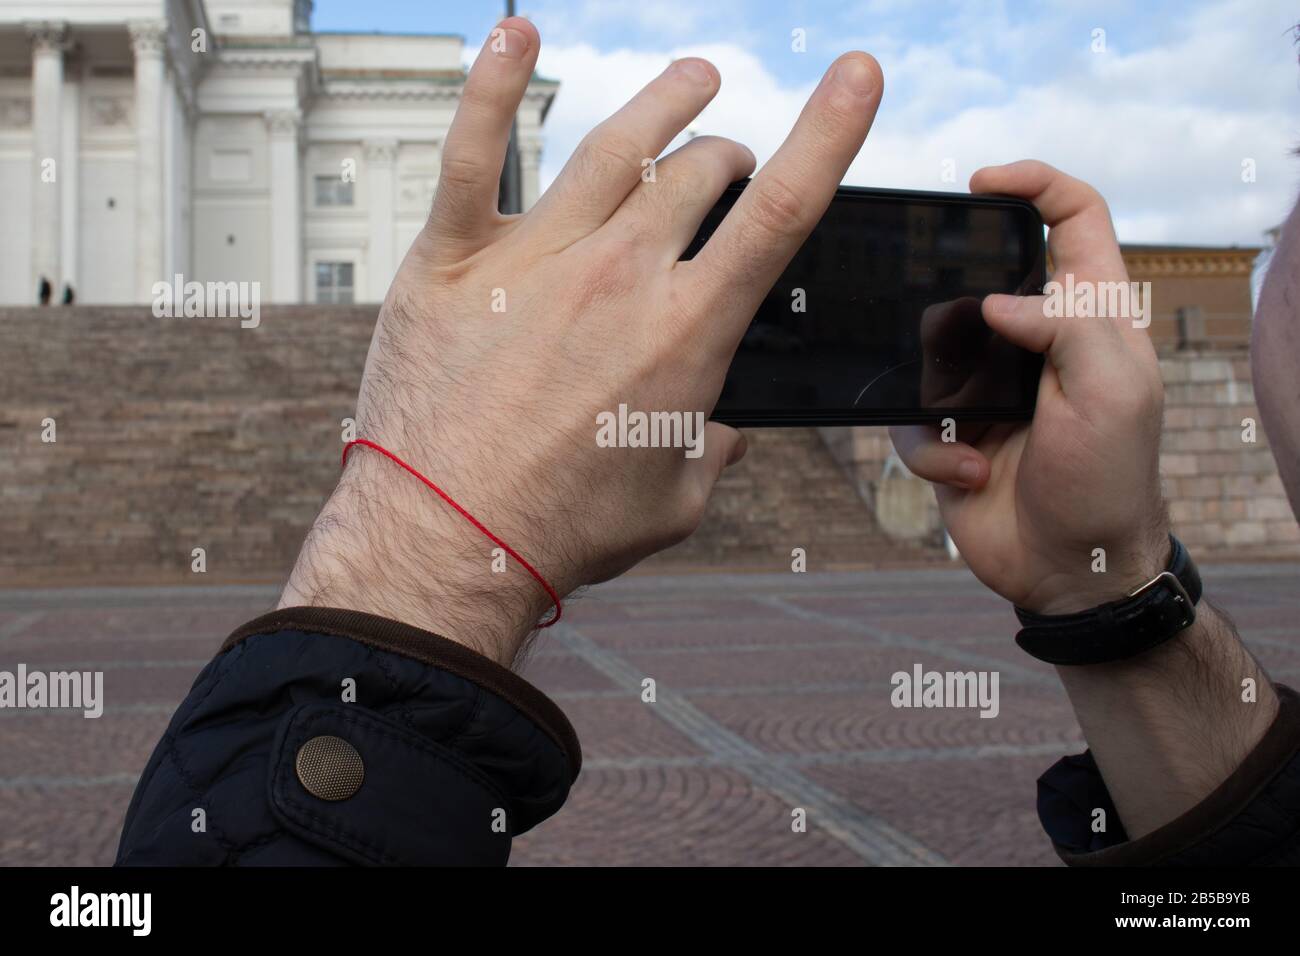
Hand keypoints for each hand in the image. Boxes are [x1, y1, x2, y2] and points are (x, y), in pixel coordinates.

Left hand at [280, 17, 883, 662]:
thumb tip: (721, 433)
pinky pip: (473, 151)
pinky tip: (513, 32)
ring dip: (663, 102)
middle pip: (698, 172)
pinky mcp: (455, 258)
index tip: (855, 76)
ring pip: (614, 145)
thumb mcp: (675, 501)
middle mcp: (619, 273)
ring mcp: (534, 256)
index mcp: (686, 330)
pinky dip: (492, 86)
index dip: (828, 133)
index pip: (780, 211)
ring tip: (692, 78)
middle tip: (729, 165)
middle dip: (728, 157)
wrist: (448, 541)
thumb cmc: (564, 529)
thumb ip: (712, 452)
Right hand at [891, 161, 1168, 613]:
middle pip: (980, 278)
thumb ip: (1068, 325)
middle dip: (950, 301)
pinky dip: (932, 448)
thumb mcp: (1112, 394)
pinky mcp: (951, 430)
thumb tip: (999, 298)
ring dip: (939, 396)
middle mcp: (1037, 343)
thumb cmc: (1108, 483)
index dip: (1034, 184)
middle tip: (947, 333)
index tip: (981, 183)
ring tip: (975, 437)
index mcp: (1093, 317)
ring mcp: (990, 387)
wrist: (1070, 571)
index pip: (1075, 218)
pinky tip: (967, 471)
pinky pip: (909, 418)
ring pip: (927, 349)